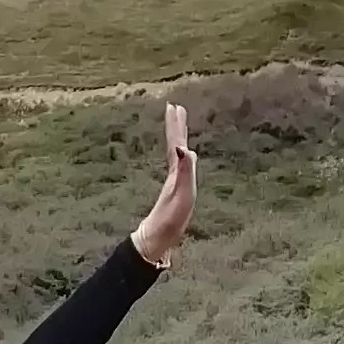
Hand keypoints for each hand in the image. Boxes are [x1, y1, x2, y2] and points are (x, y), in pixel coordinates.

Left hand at [130, 98, 196, 268]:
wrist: (159, 237)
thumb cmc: (171, 218)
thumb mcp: (182, 194)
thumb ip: (185, 171)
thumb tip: (183, 147)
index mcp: (175, 171)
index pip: (175, 142)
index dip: (175, 125)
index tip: (174, 106)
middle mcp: (174, 173)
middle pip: (174, 143)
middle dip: (176, 125)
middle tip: (175, 108)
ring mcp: (174, 181)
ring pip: (176, 153)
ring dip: (178, 138)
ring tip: (179, 126)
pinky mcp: (176, 190)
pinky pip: (180, 165)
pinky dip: (181, 155)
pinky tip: (182, 157)